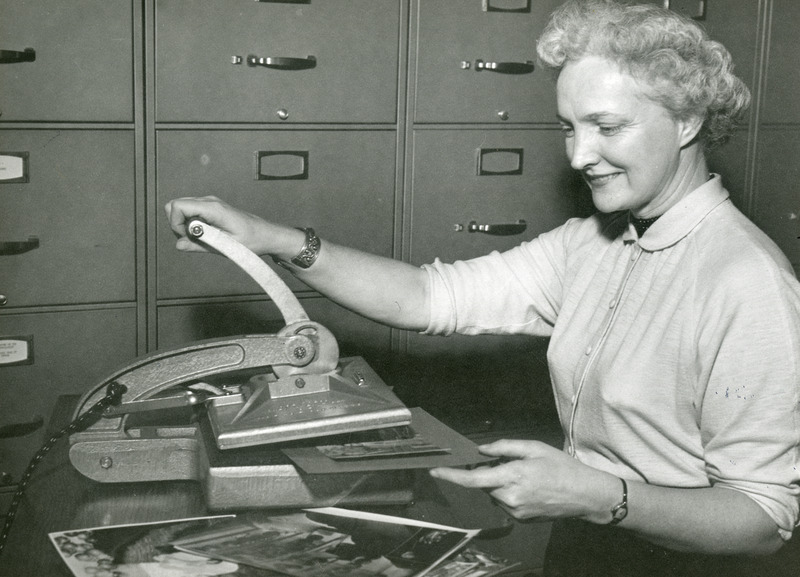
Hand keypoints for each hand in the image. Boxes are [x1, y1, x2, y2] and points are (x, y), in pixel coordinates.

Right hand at [164, 196, 295, 255]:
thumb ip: (200, 245)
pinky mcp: (211, 208)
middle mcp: (209, 201)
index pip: (177, 206)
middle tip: (193, 239)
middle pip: (175, 205)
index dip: (175, 223)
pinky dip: (191, 224)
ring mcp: (210, 203)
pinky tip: (206, 235)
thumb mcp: (226, 247)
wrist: (267, 235)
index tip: (187, 238)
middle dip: (177, 224)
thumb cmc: (251, 241)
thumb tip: (178, 245)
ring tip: (202, 238)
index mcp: (213, 208)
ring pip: (181, 208)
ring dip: (184, 225)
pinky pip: (191, 212)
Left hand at [430, 440, 618, 522]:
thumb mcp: (534, 448)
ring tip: (525, 476)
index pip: (474, 479)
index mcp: (512, 476)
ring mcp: (515, 511)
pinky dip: (508, 493)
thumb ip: (505, 447)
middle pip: (484, 484)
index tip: (435, 472)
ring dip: (499, 483)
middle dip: (488, 472)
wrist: (585, 495)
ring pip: (494, 493)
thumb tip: (482, 450)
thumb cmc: (561, 467)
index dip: (452, 476)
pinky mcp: (520, 519)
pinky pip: (504, 502)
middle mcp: (510, 497)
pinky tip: (529, 487)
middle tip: (508, 463)